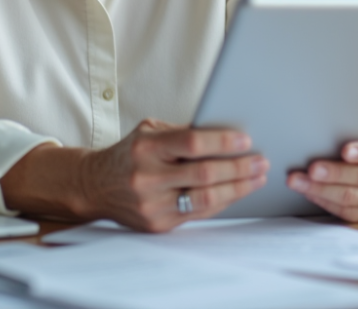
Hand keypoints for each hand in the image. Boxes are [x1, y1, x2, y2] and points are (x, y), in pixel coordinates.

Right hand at [79, 118, 269, 231]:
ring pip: (205, 199)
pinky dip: (222, 202)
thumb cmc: (130, 154)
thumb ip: (183, 132)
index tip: (246, 139)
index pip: (191, 143)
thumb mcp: (149, 132)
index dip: (222, 141)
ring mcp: (152, 205)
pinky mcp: (157, 225)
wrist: (95, 186)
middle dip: (238, 167)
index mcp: (145, 147)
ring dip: (237, 188)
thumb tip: (227, 134)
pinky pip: (198, 213)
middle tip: (261, 161)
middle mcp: (147, 177)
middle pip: (203, 174)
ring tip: (257, 178)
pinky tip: (237, 191)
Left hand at [286, 129, 357, 222]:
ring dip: (322, 190)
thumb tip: (320, 134)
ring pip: (354, 198)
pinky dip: (327, 202)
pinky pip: (350, 212)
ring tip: (300, 182)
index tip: (344, 150)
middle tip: (311, 169)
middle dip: (335, 173)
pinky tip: (310, 194)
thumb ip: (353, 133)